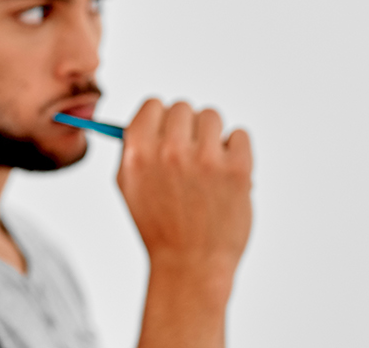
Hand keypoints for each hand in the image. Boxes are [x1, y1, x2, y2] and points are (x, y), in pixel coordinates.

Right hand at [118, 99, 253, 274]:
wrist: (191, 264)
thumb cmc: (160, 227)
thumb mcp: (129, 186)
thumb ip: (132, 149)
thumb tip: (145, 118)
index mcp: (138, 153)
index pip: (153, 105)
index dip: (161, 119)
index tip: (168, 134)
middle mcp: (170, 152)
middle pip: (183, 107)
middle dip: (187, 129)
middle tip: (189, 157)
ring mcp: (205, 159)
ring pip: (212, 117)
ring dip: (212, 137)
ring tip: (208, 167)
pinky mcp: (237, 169)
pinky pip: (240, 135)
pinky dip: (235, 151)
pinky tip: (225, 175)